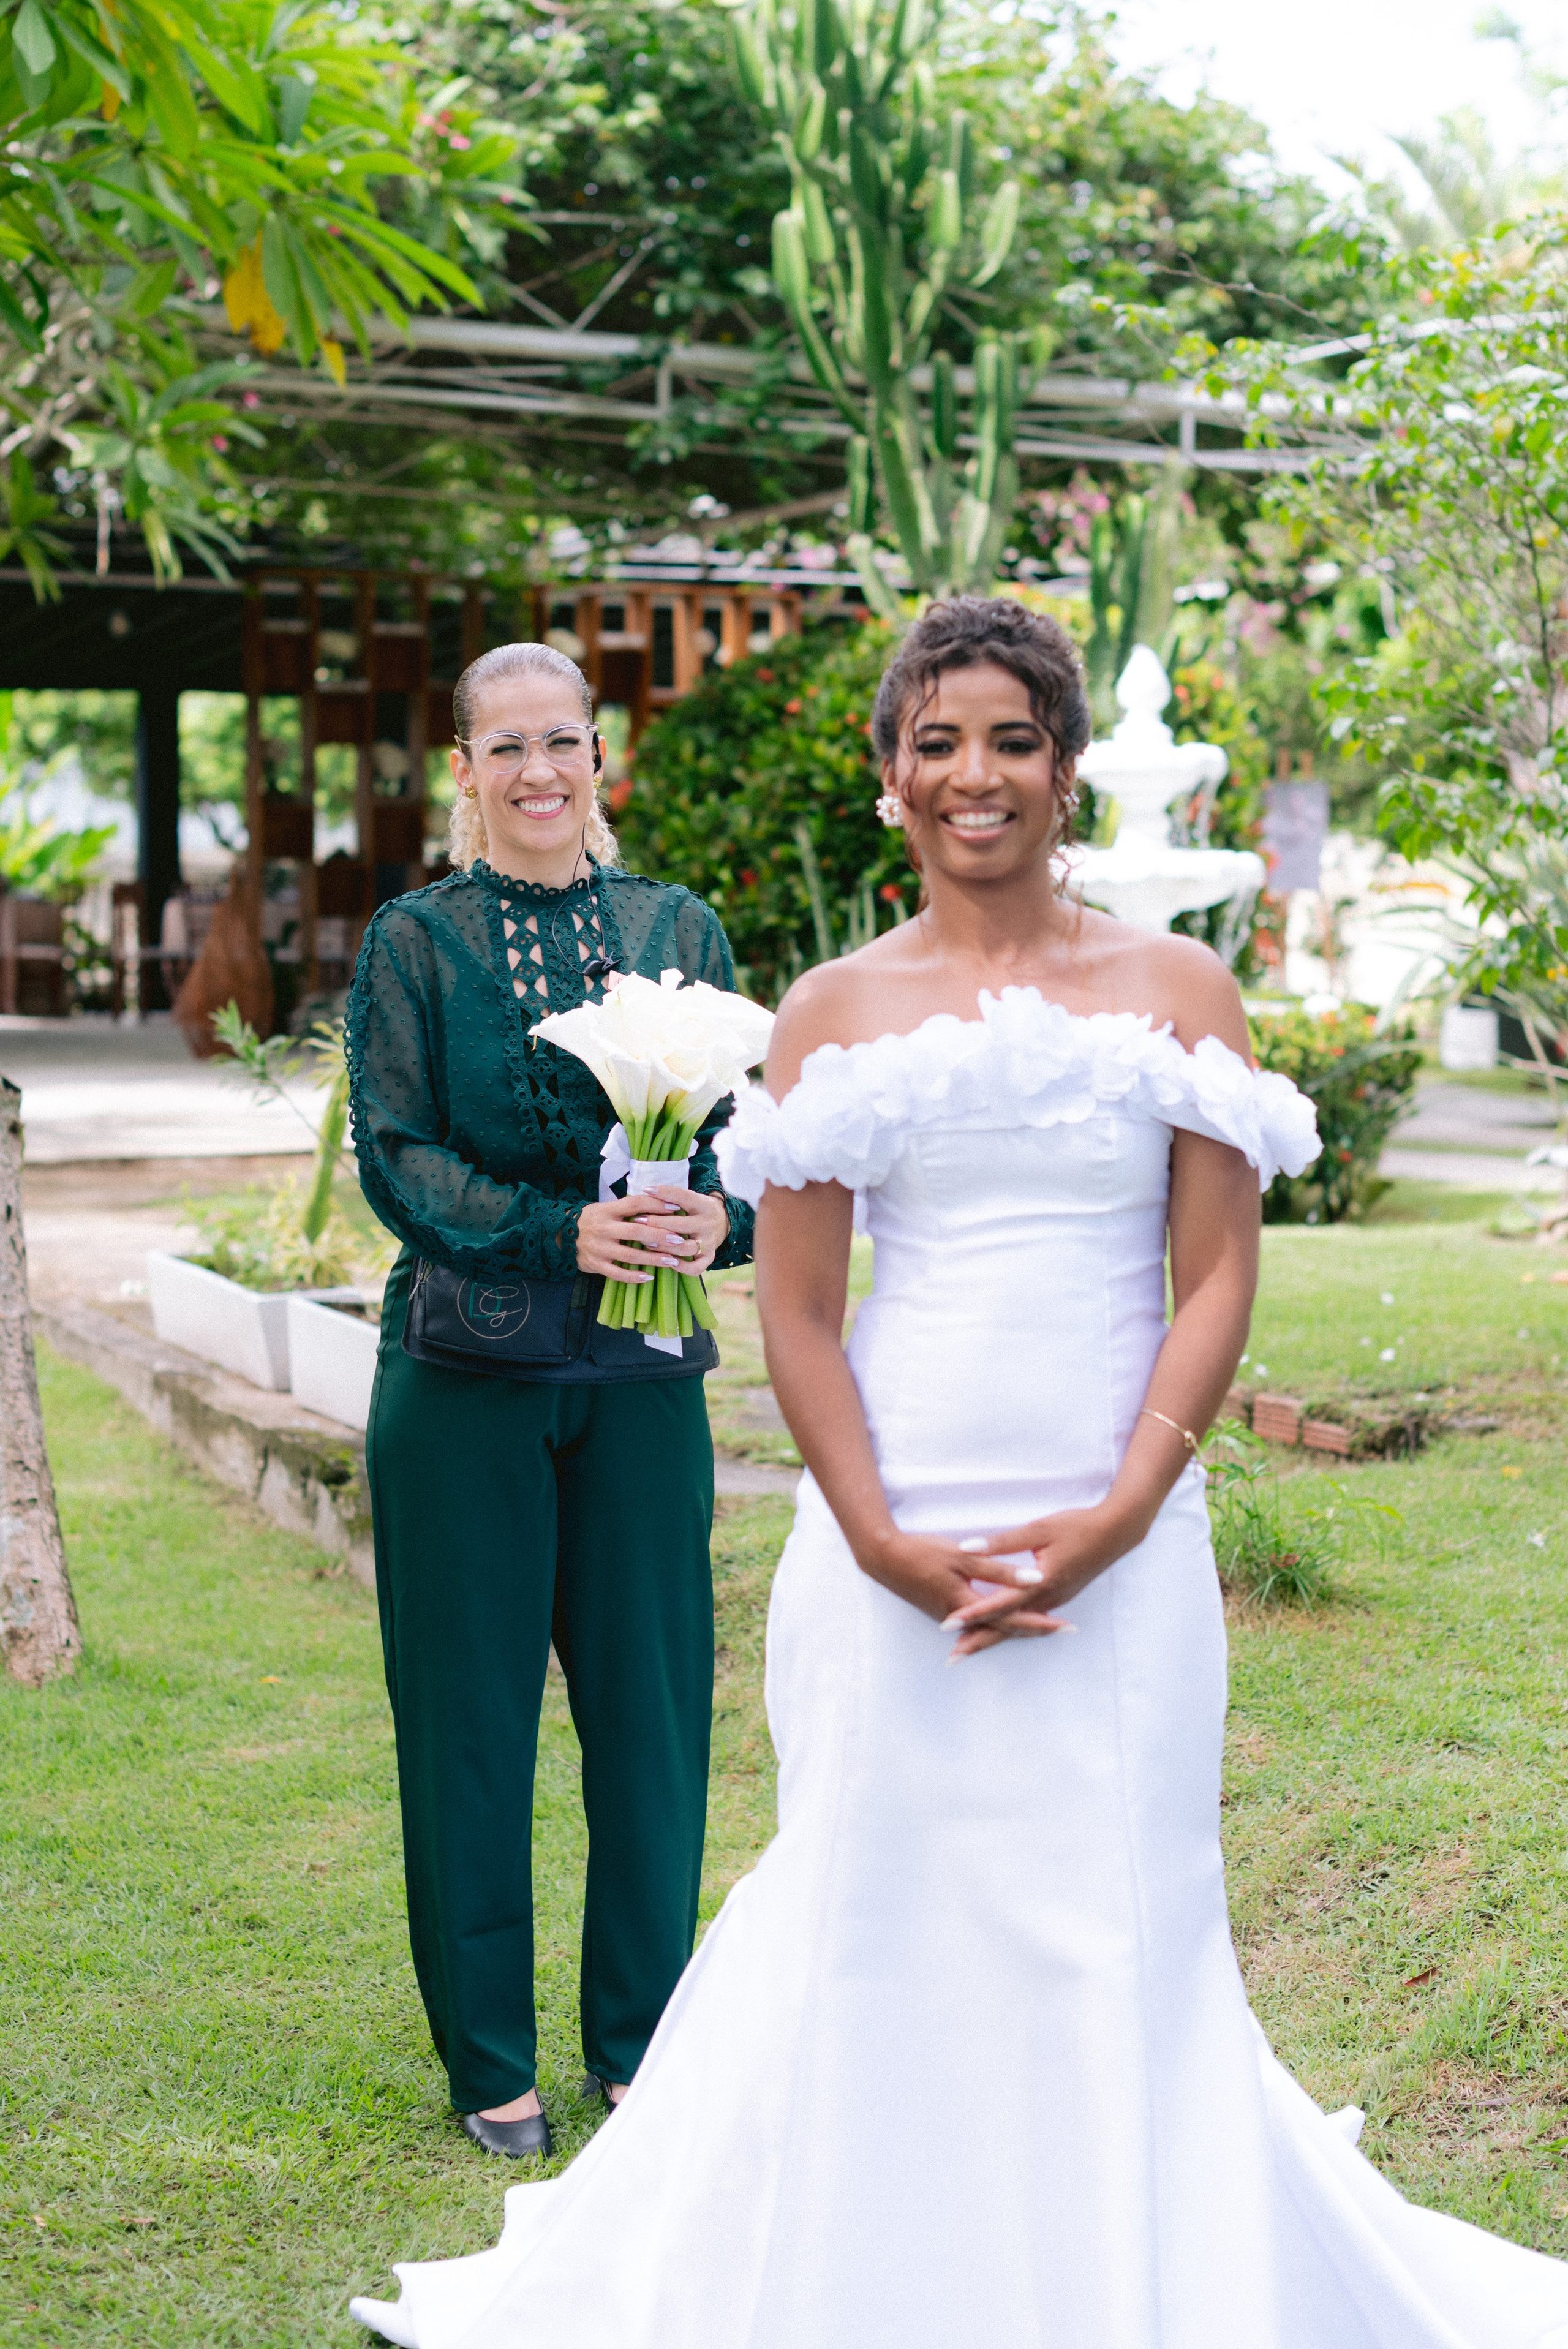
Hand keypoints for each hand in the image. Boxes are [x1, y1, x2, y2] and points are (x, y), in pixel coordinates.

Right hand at [576, 1186, 730, 1281]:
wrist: (561, 1236)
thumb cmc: (591, 1221)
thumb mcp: (604, 1208)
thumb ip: (626, 1208)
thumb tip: (657, 1202)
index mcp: (607, 1210)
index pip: (635, 1204)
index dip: (656, 1205)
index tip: (676, 1208)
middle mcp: (604, 1228)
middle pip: (636, 1230)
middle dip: (661, 1235)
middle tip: (680, 1240)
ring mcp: (599, 1248)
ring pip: (630, 1254)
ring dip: (653, 1258)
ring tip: (672, 1261)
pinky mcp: (596, 1265)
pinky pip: (617, 1273)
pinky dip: (633, 1276)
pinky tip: (648, 1276)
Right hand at [858, 1528, 1073, 1653]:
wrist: (884, 1558)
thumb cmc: (922, 1553)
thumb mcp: (962, 1557)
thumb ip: (998, 1569)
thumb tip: (1033, 1578)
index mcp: (968, 1605)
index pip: (1012, 1618)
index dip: (1040, 1622)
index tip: (1065, 1625)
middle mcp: (961, 1617)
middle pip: (1005, 1628)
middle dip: (1036, 1629)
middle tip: (1065, 1630)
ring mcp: (950, 1616)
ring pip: (992, 1626)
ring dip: (1017, 1627)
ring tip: (1044, 1626)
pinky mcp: (943, 1609)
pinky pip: (977, 1622)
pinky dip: (996, 1623)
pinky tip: (1004, 1622)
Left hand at [941, 1503, 1148, 1658]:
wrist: (1115, 1533)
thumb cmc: (1077, 1527)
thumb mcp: (1038, 1530)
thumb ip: (1003, 1542)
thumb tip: (968, 1547)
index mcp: (1040, 1584)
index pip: (999, 1604)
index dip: (972, 1614)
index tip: (947, 1624)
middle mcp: (1047, 1599)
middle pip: (1008, 1627)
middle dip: (979, 1640)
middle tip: (952, 1656)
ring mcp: (1055, 1601)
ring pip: (1019, 1626)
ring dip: (993, 1637)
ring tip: (967, 1648)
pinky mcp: (1058, 1597)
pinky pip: (1029, 1619)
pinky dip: (1010, 1628)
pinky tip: (999, 1631)